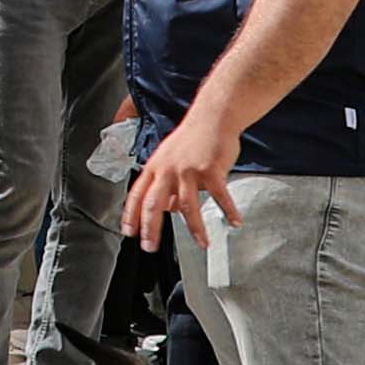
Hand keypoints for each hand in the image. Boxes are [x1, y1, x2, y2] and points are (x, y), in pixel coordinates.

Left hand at [122, 102, 241, 247]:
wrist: (213, 116)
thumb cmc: (192, 137)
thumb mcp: (169, 158)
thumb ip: (166, 183)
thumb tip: (168, 208)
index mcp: (155, 167)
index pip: (137, 195)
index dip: (131, 215)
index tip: (129, 233)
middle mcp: (168, 170)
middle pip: (154, 204)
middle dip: (151, 229)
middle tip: (151, 247)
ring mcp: (189, 170)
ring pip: (188, 206)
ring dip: (196, 229)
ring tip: (203, 244)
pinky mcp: (211, 170)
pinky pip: (220, 196)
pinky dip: (229, 210)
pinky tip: (235, 221)